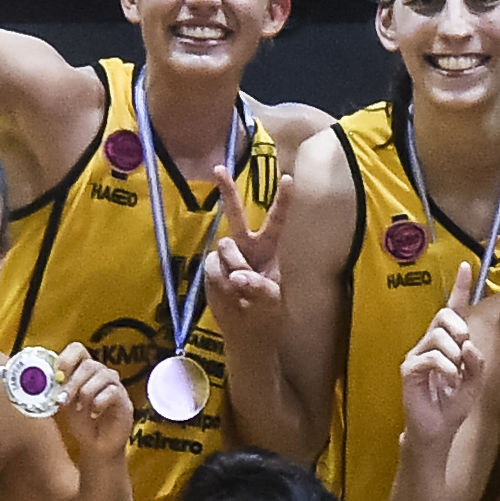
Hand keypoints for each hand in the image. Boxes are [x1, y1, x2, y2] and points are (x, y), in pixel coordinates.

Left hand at [50, 343, 136, 469]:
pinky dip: (98, 403)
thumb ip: (55, 390)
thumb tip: (39, 381)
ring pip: (102, 375)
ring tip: (79, 409)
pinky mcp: (124, 399)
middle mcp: (101, 373)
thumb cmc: (81, 422)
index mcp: (84, 371)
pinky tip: (93, 414)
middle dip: (73, 382)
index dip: (67, 358)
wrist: (97, 445)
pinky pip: (112, 392)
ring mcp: (114, 385)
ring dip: (85, 393)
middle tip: (63, 399)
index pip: (78, 349)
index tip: (57, 375)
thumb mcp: (64, 404)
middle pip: (89, 364)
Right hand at [198, 171, 281, 345]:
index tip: (288, 177)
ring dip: (233, 269)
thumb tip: (236, 277)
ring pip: (225, 249)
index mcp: (268, 249)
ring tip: (240, 291)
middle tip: (217, 168)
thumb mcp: (271, 301)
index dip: (282, 201)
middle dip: (227, 191)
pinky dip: (220, 283)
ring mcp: (226, 257)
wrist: (245, 332)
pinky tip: (228, 294)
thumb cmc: (266, 313)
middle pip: (236, 215)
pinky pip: (213, 268)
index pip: (276, 221)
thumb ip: (258, 286)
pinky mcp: (211, 269)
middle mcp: (246, 247)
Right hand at [393, 262, 489, 448]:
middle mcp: (429, 344)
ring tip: (455, 373)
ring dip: (454, 353)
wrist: (437, 430)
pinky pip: (430, 356)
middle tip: (465, 349)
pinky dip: (445, 366)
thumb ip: (477, 362)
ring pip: (438, 336)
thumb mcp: (474, 383)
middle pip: (444, 316)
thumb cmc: (452, 406)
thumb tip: (469, 346)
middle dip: (459, 327)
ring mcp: (417, 355)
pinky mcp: (409, 369)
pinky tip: (448, 379)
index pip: (453, 310)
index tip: (468, 266)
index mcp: (447, 343)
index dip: (460, 288)